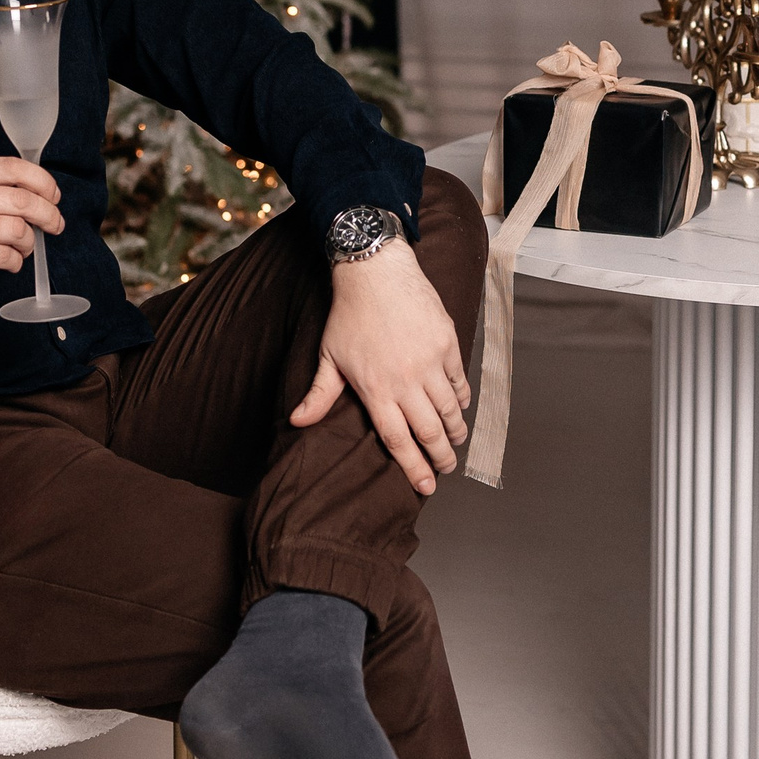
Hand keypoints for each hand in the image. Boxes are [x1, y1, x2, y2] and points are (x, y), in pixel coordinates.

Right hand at [0, 158, 62, 298]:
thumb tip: (29, 192)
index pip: (11, 168)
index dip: (42, 181)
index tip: (53, 195)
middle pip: (22, 200)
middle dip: (48, 214)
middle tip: (55, 224)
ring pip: (16, 230)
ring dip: (29, 242)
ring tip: (23, 248)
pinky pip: (4, 256)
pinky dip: (14, 261)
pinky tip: (10, 262)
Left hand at [292, 238, 470, 495]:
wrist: (375, 271)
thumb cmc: (348, 315)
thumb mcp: (329, 356)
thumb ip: (319, 394)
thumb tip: (297, 421)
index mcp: (376, 389)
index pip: (398, 440)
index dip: (413, 467)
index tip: (426, 487)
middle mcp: (406, 380)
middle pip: (430, 431)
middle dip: (441, 457)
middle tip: (446, 469)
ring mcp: (430, 361)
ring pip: (450, 408)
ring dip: (455, 430)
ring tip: (455, 442)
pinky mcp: (447, 342)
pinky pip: (459, 379)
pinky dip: (462, 397)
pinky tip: (460, 406)